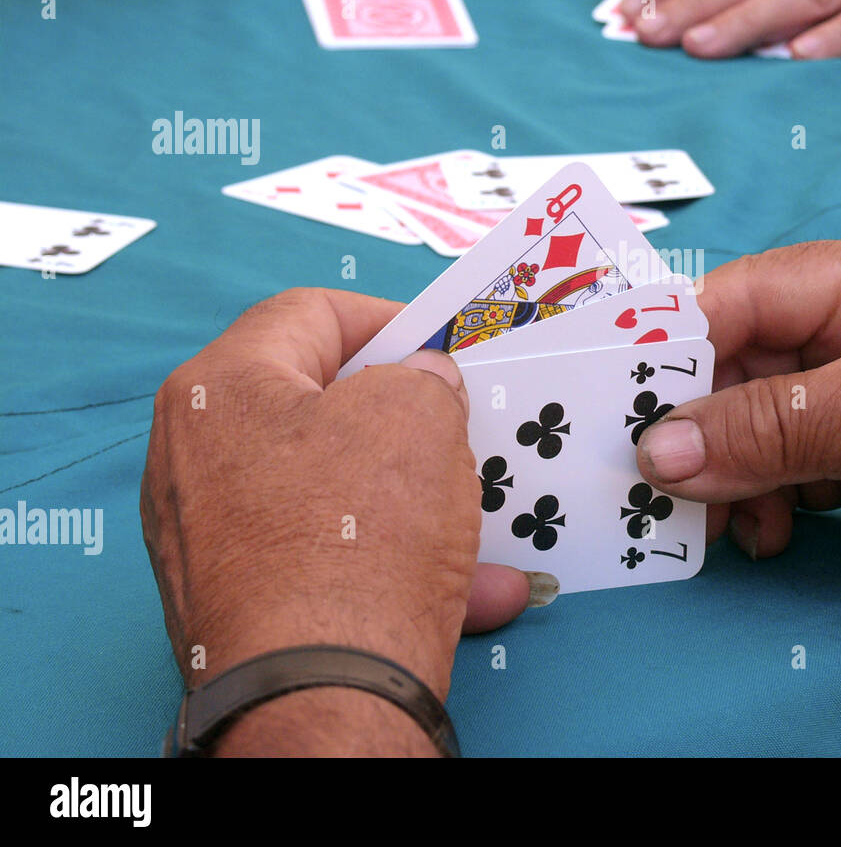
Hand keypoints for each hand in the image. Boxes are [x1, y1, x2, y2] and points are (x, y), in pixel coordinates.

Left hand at [141, 288, 537, 717]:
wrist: (323, 693)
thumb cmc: (361, 535)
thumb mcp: (419, 416)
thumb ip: (423, 378)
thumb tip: (419, 385)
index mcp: (219, 388)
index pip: (309, 313)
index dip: (387, 317)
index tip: (440, 343)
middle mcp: (194, 458)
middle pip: (317, 407)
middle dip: (404, 416)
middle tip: (458, 421)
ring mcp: (210, 538)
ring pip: (333, 492)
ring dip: (416, 499)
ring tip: (479, 514)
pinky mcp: (239, 604)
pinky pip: (330, 558)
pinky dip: (397, 564)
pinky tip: (475, 590)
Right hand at [635, 234, 840, 623]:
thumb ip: (767, 427)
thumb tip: (657, 452)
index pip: (749, 294)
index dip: (680, 344)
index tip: (622, 399)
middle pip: (743, 363)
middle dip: (704, 423)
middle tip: (665, 480)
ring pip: (758, 422)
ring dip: (733, 472)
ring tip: (735, 523)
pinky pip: (786, 468)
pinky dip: (766, 500)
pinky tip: (771, 532)